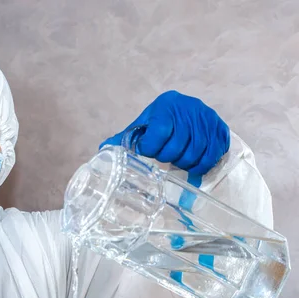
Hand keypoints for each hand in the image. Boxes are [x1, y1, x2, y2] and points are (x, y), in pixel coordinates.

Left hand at [101, 90, 229, 174]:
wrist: (185, 109)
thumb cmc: (159, 121)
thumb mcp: (141, 126)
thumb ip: (124, 139)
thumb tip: (103, 150)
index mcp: (166, 106)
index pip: (159, 133)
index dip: (151, 148)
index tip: (147, 150)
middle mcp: (190, 109)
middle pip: (176, 147)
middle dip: (166, 157)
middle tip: (163, 156)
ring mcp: (208, 119)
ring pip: (195, 154)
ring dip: (183, 163)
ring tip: (176, 159)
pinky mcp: (221, 129)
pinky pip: (211, 156)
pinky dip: (200, 165)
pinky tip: (192, 162)